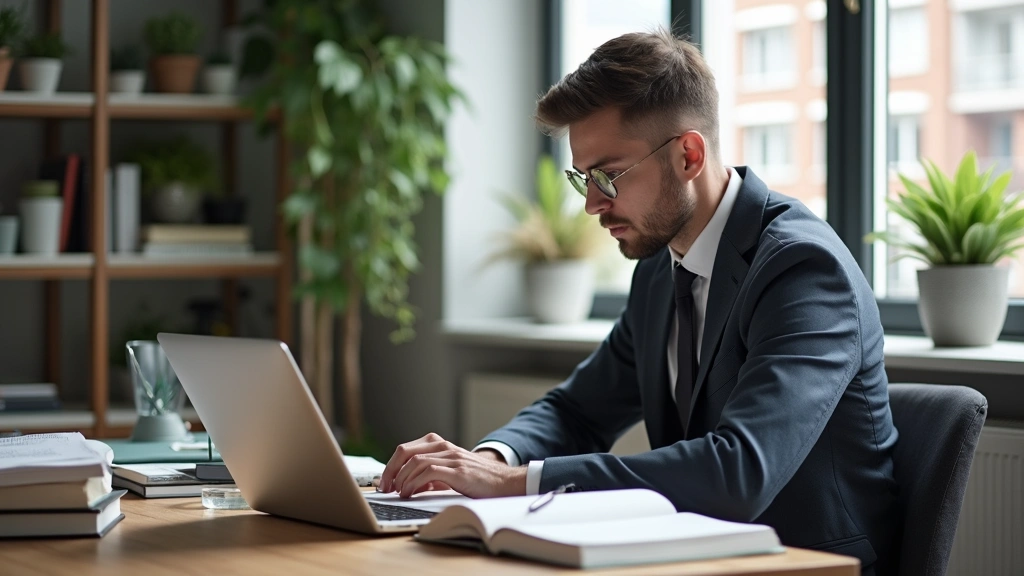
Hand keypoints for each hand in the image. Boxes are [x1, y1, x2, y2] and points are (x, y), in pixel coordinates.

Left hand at [379, 433, 526, 498]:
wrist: (504, 482)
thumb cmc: (477, 479)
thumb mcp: (450, 472)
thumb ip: (431, 474)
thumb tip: (408, 485)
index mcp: (439, 444)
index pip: (405, 449)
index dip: (391, 466)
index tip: (384, 482)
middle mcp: (443, 446)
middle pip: (405, 452)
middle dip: (390, 470)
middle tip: (384, 487)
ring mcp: (451, 457)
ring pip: (415, 461)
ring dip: (401, 479)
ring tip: (397, 493)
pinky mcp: (458, 470)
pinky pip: (428, 472)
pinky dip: (414, 483)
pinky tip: (409, 493)